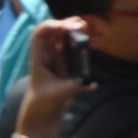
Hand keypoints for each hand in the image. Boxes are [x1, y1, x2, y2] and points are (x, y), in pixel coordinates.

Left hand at [14, 17, 89, 137]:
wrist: (43, 113)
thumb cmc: (44, 102)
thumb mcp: (59, 94)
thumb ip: (74, 87)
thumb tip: (91, 83)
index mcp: (39, 58)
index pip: (40, 34)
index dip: (51, 26)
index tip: (65, 27)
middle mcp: (48, 55)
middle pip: (55, 31)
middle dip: (68, 24)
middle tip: (83, 25)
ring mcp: (58, 58)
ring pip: (67, 38)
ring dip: (78, 31)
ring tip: (91, 30)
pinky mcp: (67, 64)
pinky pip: (76, 48)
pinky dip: (85, 43)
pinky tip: (97, 42)